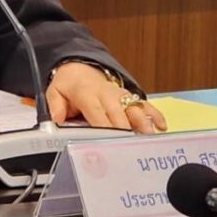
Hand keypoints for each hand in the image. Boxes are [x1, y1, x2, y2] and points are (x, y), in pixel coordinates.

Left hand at [45, 62, 166, 134]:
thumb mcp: (55, 91)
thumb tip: (57, 118)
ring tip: (150, 137)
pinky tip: (162, 126)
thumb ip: (55, 105)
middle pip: (118, 113)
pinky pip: (144, 104)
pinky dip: (154, 114)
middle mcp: (107, 94)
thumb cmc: (69, 85)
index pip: (97, 112)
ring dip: (143, 122)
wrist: (80, 68)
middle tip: (131, 147)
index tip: (109, 141)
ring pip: (134, 107)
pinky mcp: (129, 96)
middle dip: (125, 130)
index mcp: (87, 94)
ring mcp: (120, 94)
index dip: (104, 126)